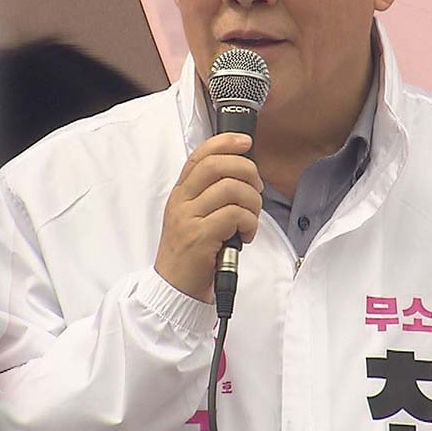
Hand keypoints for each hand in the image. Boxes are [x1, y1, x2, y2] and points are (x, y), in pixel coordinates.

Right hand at [154, 133, 262, 303]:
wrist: (175, 288)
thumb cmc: (191, 255)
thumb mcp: (194, 218)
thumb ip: (210, 196)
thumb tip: (242, 176)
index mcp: (180, 194)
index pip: (200, 155)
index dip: (224, 142)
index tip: (245, 142)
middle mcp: (181, 201)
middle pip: (217, 165)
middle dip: (247, 171)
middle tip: (256, 190)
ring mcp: (189, 218)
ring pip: (231, 189)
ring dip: (252, 203)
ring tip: (250, 220)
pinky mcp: (200, 237)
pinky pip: (234, 215)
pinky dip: (249, 223)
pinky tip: (245, 236)